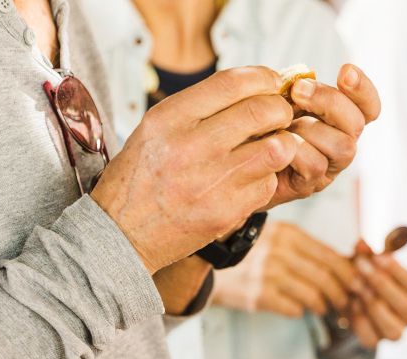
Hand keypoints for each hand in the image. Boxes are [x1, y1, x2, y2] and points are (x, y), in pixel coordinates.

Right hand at [92, 67, 297, 274]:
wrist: (123, 231)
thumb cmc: (143, 175)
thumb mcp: (156, 128)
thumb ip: (199, 106)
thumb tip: (255, 87)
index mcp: (169, 118)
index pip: (232, 82)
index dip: (264, 78)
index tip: (273, 83)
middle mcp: (190, 146)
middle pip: (262, 111)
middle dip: (281, 109)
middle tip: (279, 115)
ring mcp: (210, 181)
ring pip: (276, 149)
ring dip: (282, 144)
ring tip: (271, 146)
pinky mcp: (226, 211)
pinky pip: (267, 184)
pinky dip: (266, 177)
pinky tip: (251, 178)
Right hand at [211, 222, 359, 317]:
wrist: (212, 264)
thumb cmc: (254, 253)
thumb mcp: (281, 239)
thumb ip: (309, 249)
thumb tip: (350, 264)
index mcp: (290, 235)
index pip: (331, 257)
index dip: (350, 275)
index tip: (358, 286)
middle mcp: (281, 251)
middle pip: (326, 278)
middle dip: (341, 295)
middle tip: (345, 304)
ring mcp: (269, 273)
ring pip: (313, 295)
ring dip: (323, 306)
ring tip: (323, 308)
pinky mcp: (259, 294)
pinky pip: (293, 309)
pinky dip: (300, 312)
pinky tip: (299, 309)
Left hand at [266, 65, 380, 208]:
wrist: (238, 163)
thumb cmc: (264, 126)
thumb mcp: (281, 100)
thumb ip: (297, 89)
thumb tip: (300, 77)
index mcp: (340, 121)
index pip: (368, 107)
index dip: (363, 89)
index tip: (345, 70)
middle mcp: (341, 144)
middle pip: (357, 124)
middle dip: (329, 101)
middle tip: (299, 91)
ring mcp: (328, 167)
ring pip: (342, 146)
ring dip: (310, 128)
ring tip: (283, 124)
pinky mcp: (310, 185)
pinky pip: (315, 165)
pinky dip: (295, 150)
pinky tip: (276, 143)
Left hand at [349, 245, 406, 347]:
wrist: (350, 297)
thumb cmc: (366, 275)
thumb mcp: (368, 261)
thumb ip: (367, 253)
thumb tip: (361, 243)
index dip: (398, 272)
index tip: (379, 256)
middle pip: (404, 307)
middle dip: (381, 284)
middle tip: (362, 266)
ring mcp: (394, 332)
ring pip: (392, 329)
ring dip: (373, 305)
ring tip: (356, 285)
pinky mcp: (374, 342)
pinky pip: (370, 339)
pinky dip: (360, 321)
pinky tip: (351, 302)